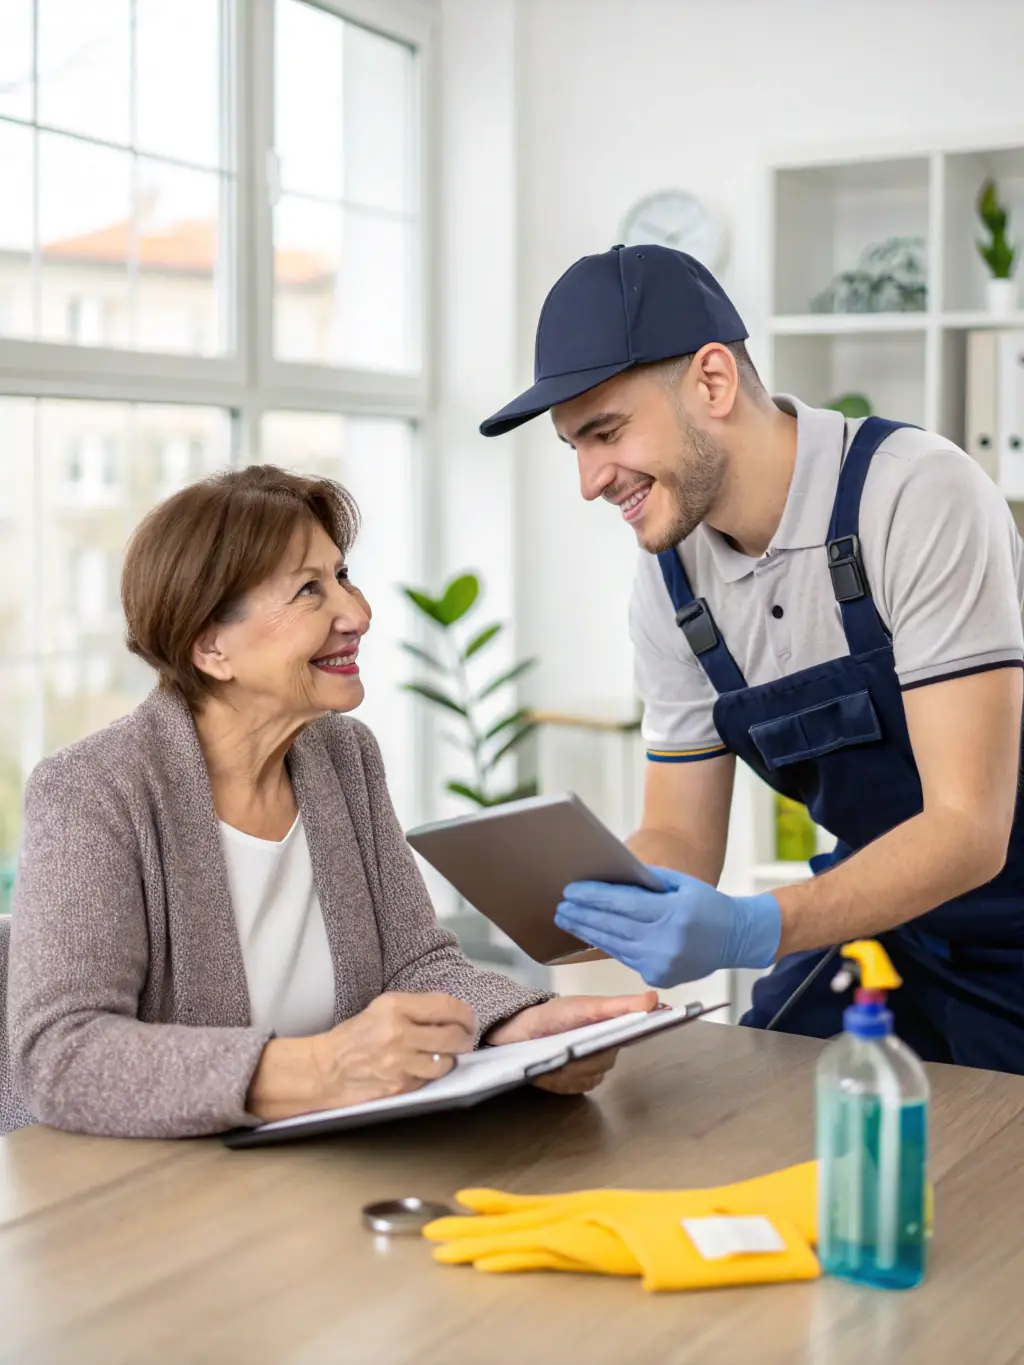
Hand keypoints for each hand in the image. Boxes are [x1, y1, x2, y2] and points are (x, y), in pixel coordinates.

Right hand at [309, 992, 476, 1107]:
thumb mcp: (381, 1009)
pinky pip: (429, 1080)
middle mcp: (398, 1032)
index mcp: (394, 1006)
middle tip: (465, 1039)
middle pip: (453, 1036)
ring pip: (446, 1062)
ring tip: (441, 1055)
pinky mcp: (399, 1086)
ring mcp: (399, 1062)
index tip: (469, 1019)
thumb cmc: (354, 1037)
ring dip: (449, 1059)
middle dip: (465, 1038)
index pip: (446, 1006)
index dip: (465, 1014)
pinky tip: (421, 1068)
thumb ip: (416, 1009)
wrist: (325, 1069)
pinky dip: (431, 1075)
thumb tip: (453, 1014)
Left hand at [486, 992, 657, 1094]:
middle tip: (565, 1047)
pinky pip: (577, 1088)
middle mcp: (606, 1053)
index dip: (621, 1040)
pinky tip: (550, 1071)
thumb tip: (655, 999)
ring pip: (590, 1078)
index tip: (602, 1041)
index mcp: (613, 1031)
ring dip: (569, 1070)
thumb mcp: (588, 1005)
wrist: (525, 1031)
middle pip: (604, 1062)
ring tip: (553, 1058)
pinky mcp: (576, 1085)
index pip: (629, 1039)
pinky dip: (561, 1081)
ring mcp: (591, 1071)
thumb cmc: (558, 1014)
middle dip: (583, 1056)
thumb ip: (621, 1005)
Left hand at [554, 868, 780, 987]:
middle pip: (612, 926)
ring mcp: (661, 963)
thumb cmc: (707, 905)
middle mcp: (666, 941)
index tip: (570, 890)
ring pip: (614, 945)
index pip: (622, 904)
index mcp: (673, 914)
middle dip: (582, 915)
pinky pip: (626, 957)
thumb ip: (647, 882)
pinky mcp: (658, 977)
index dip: (593, 897)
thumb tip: (610, 878)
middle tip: (560, 905)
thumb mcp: (681, 884)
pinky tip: (592, 934)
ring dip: (588, 931)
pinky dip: (607, 944)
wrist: (736, 938)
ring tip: (568, 919)